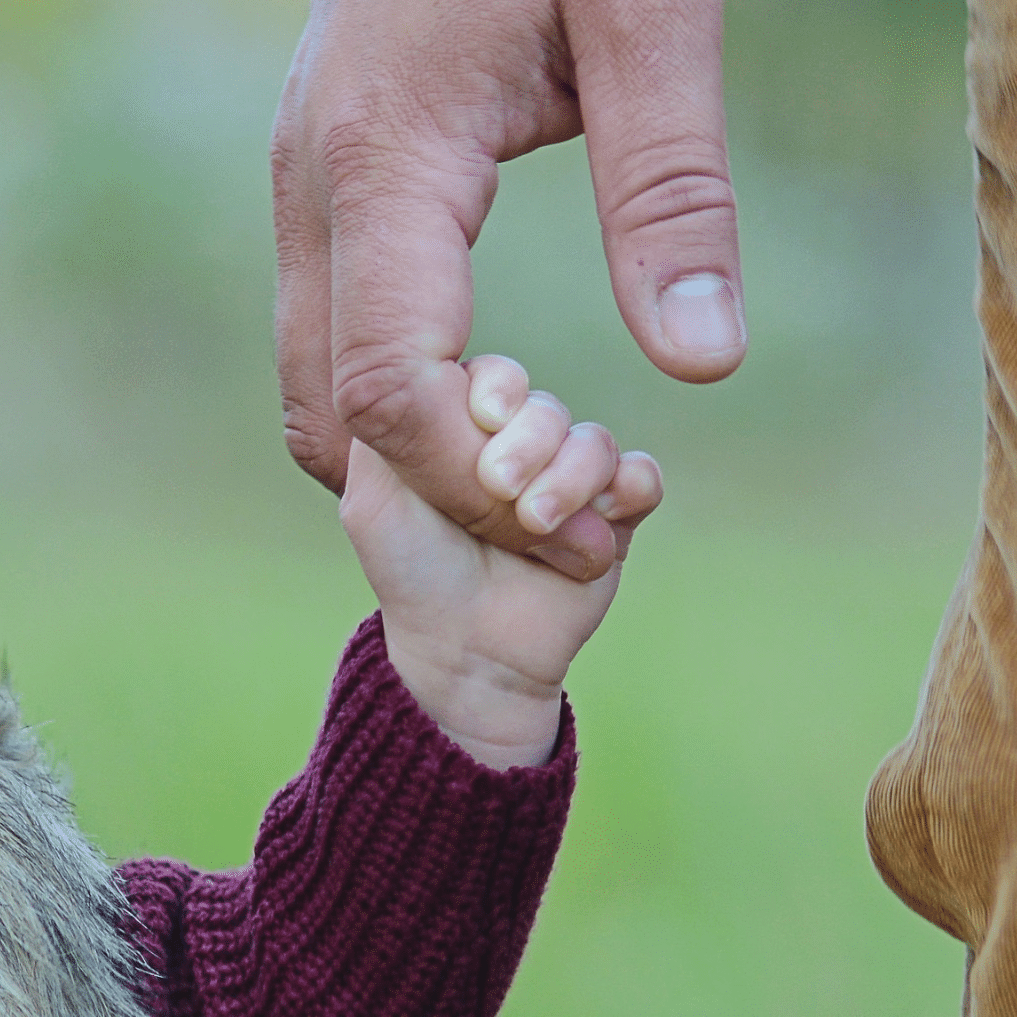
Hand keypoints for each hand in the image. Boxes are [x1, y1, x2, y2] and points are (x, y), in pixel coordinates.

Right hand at [274, 0, 741, 581]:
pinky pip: (337, 341)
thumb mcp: (652, 13)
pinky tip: (498, 425)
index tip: (589, 530)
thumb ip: (673, 187)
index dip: (479, 485)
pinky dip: (400, 413)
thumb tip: (702, 360)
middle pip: (333, 411)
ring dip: (415, 465)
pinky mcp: (333, 193)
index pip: (390, 384)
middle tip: (571, 534)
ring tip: (544, 488)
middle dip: (445, 498)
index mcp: (383, 158)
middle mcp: (315, 188)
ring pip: (318, 386)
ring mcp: (309, 191)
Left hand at [340, 356, 662, 768]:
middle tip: (501, 489)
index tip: (483, 419)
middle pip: (548, 407)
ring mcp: (573, 485)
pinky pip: (643, 477)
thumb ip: (383, 425)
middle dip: (530, 442)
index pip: (497, 377)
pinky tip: (604, 516)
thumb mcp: (373, 497)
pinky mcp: (616, 522)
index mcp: (468, 434)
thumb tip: (418, 362)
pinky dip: (630, 486)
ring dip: (571, 477)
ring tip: (537, 523)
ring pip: (595, 442)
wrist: (467, 654)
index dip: (497, 389)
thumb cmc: (414, 574)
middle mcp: (525, 451)